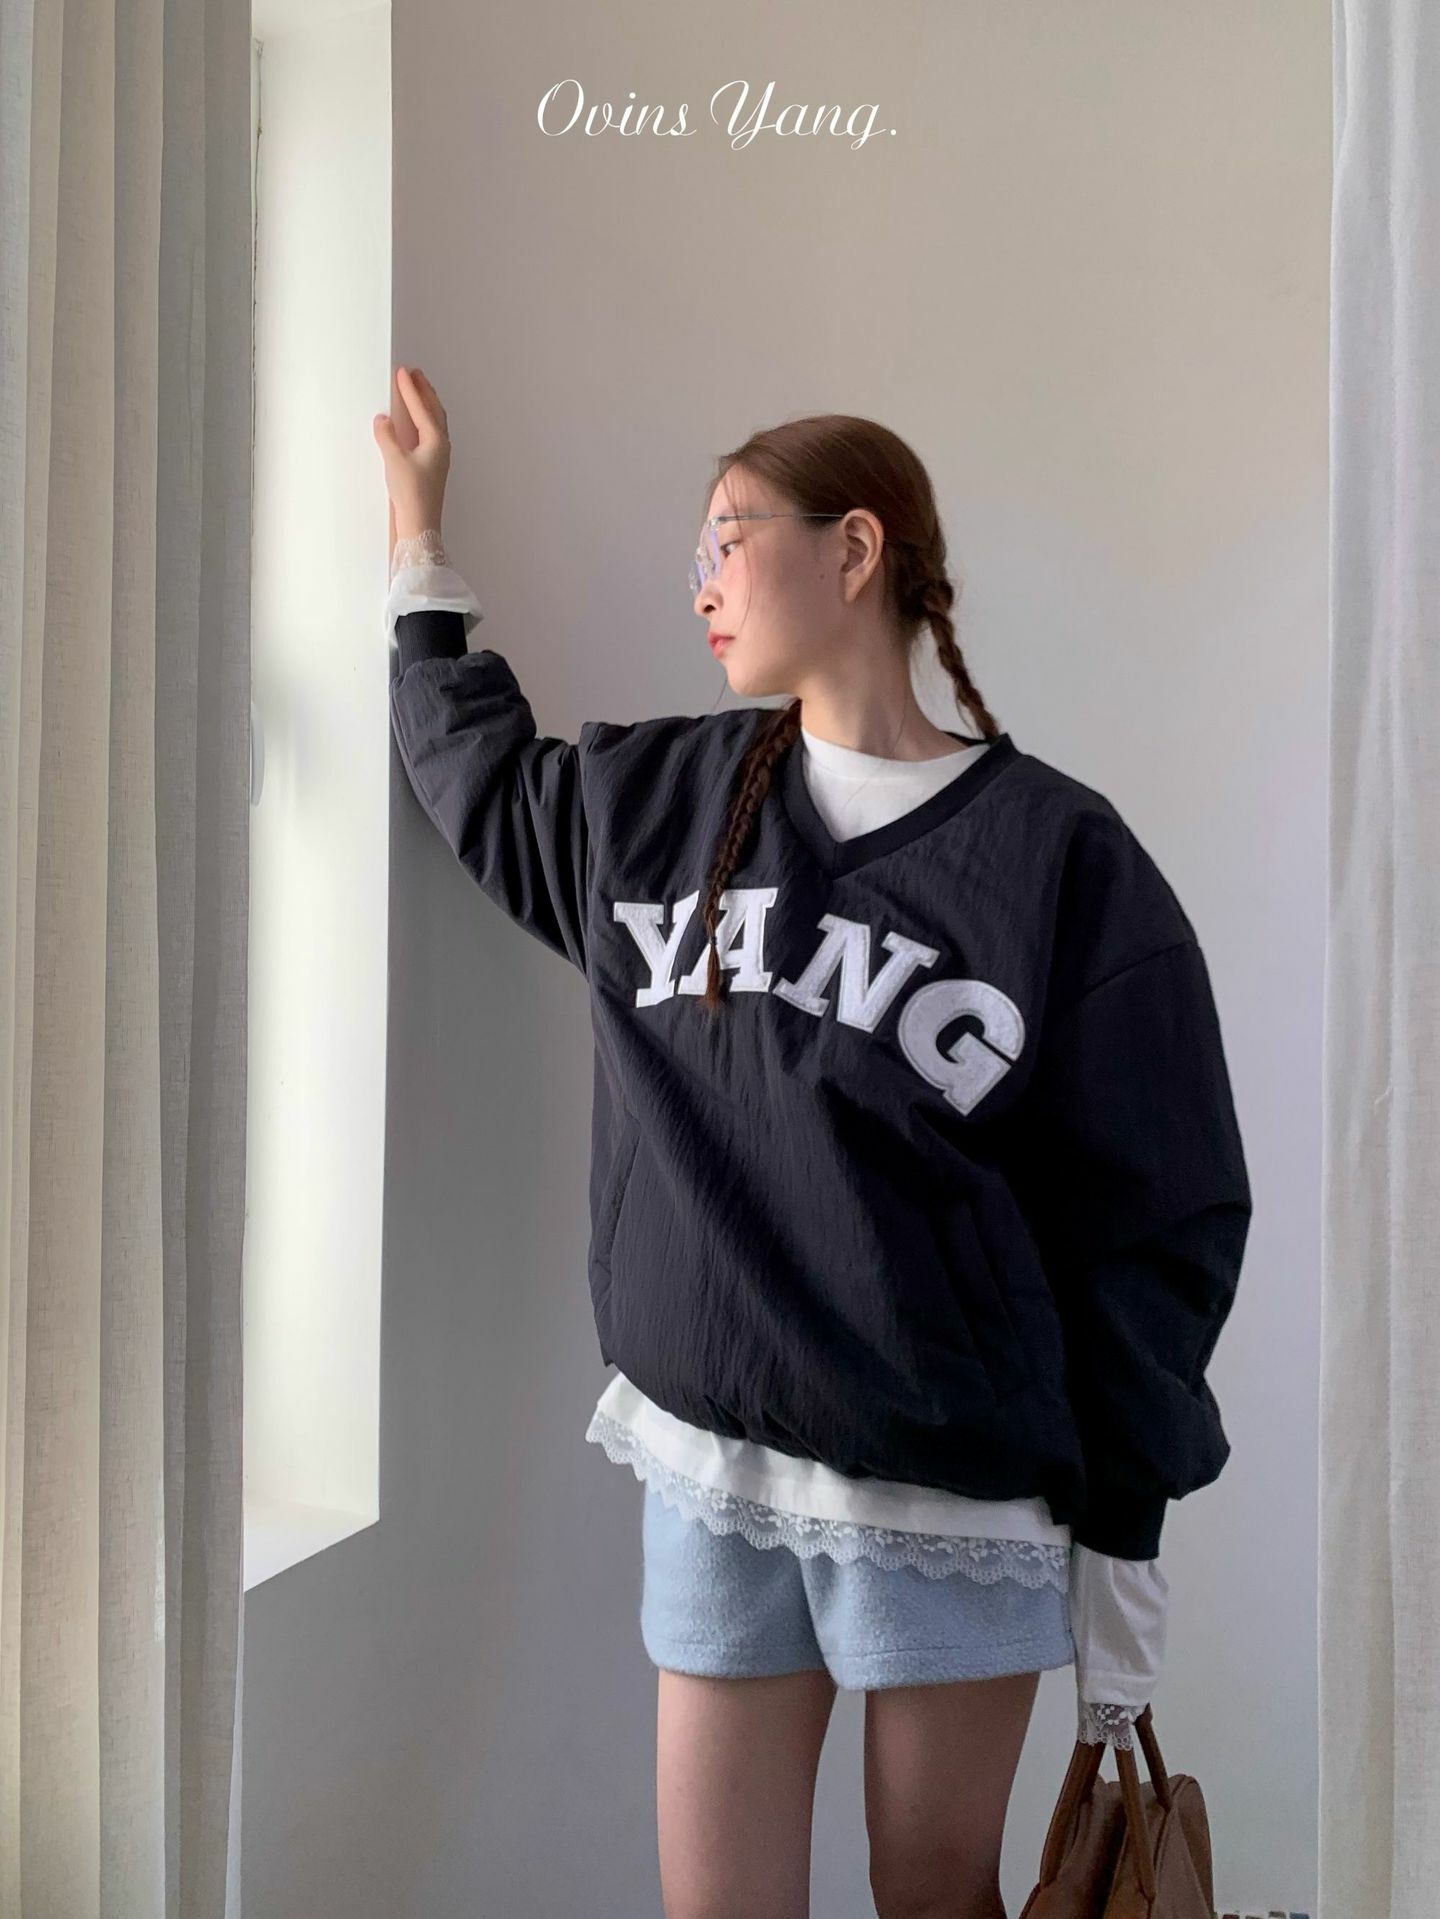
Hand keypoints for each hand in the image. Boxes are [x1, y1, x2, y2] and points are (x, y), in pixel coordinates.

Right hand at [374, 366, 451, 546]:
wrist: (420, 525)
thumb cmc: (412, 496)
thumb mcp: (394, 461)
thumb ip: (387, 436)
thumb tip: (383, 419)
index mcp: (436, 441)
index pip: (422, 408)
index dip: (410, 389)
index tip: (403, 372)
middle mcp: (441, 447)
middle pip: (435, 412)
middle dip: (425, 391)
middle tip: (415, 374)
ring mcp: (439, 458)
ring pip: (435, 423)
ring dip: (426, 405)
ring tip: (417, 391)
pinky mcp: (432, 468)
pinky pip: (430, 436)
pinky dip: (424, 422)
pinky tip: (415, 425)